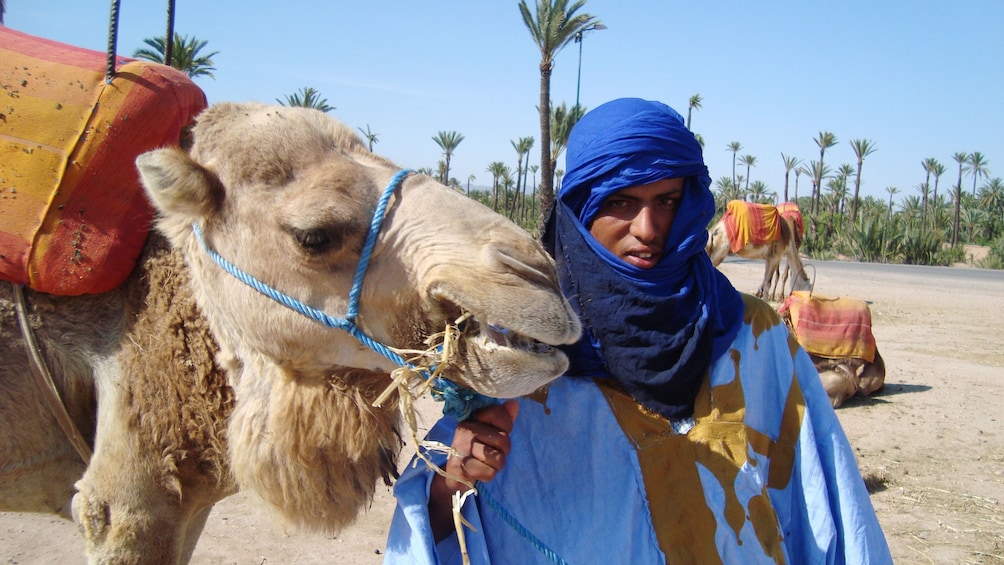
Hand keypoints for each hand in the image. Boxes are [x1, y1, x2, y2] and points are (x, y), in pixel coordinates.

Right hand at [428, 399, 518, 539]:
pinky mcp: (460, 466)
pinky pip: (489, 473)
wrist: (454, 474)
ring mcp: (462, 448)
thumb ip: (503, 419)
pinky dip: (488, 475)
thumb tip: (514, 404)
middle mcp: (466, 430)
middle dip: (503, 451)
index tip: (497, 433)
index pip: (498, 414)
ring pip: (498, 458)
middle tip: (491, 453)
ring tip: (485, 463)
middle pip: (503, 439)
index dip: (506, 426)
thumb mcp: (490, 432)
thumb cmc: (476, 450)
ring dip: (496, 465)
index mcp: (473, 418)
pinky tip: (479, 471)